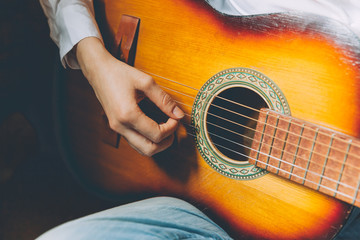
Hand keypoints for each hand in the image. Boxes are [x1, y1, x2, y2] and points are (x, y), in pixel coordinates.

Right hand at [76, 37, 183, 155]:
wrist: (98, 71)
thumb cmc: (120, 73)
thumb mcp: (146, 82)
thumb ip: (164, 100)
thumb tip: (179, 114)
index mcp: (128, 114)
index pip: (156, 134)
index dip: (171, 128)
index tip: (176, 117)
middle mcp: (120, 126)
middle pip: (149, 150)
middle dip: (166, 142)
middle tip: (173, 128)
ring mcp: (117, 129)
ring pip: (141, 149)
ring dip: (157, 143)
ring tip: (166, 128)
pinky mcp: (116, 127)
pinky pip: (135, 142)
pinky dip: (148, 139)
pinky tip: (155, 126)